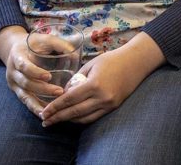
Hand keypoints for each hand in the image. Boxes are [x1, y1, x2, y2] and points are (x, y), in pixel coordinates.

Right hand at [0, 25, 63, 116]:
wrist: (15, 49)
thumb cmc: (34, 44)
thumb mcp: (44, 39)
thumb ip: (58, 44)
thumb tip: (73, 52)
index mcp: (17, 57)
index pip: (24, 66)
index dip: (35, 72)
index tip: (48, 76)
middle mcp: (13, 72)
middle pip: (26, 83)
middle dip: (42, 89)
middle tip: (59, 92)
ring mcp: (14, 83)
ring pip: (24, 96)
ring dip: (37, 103)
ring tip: (52, 109)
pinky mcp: (18, 91)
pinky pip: (25, 101)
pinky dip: (34, 108)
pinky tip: (44, 114)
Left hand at [39, 31, 164, 125]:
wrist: (136, 62)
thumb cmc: (112, 59)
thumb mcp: (91, 65)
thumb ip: (76, 79)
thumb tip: (64, 93)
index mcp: (94, 84)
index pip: (69, 99)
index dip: (55, 107)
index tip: (44, 112)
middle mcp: (102, 97)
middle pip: (74, 112)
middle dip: (57, 117)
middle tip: (45, 121)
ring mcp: (109, 104)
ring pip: (83, 118)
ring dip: (68, 120)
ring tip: (56, 120)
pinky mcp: (114, 107)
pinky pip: (94, 117)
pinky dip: (81, 119)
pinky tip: (72, 117)